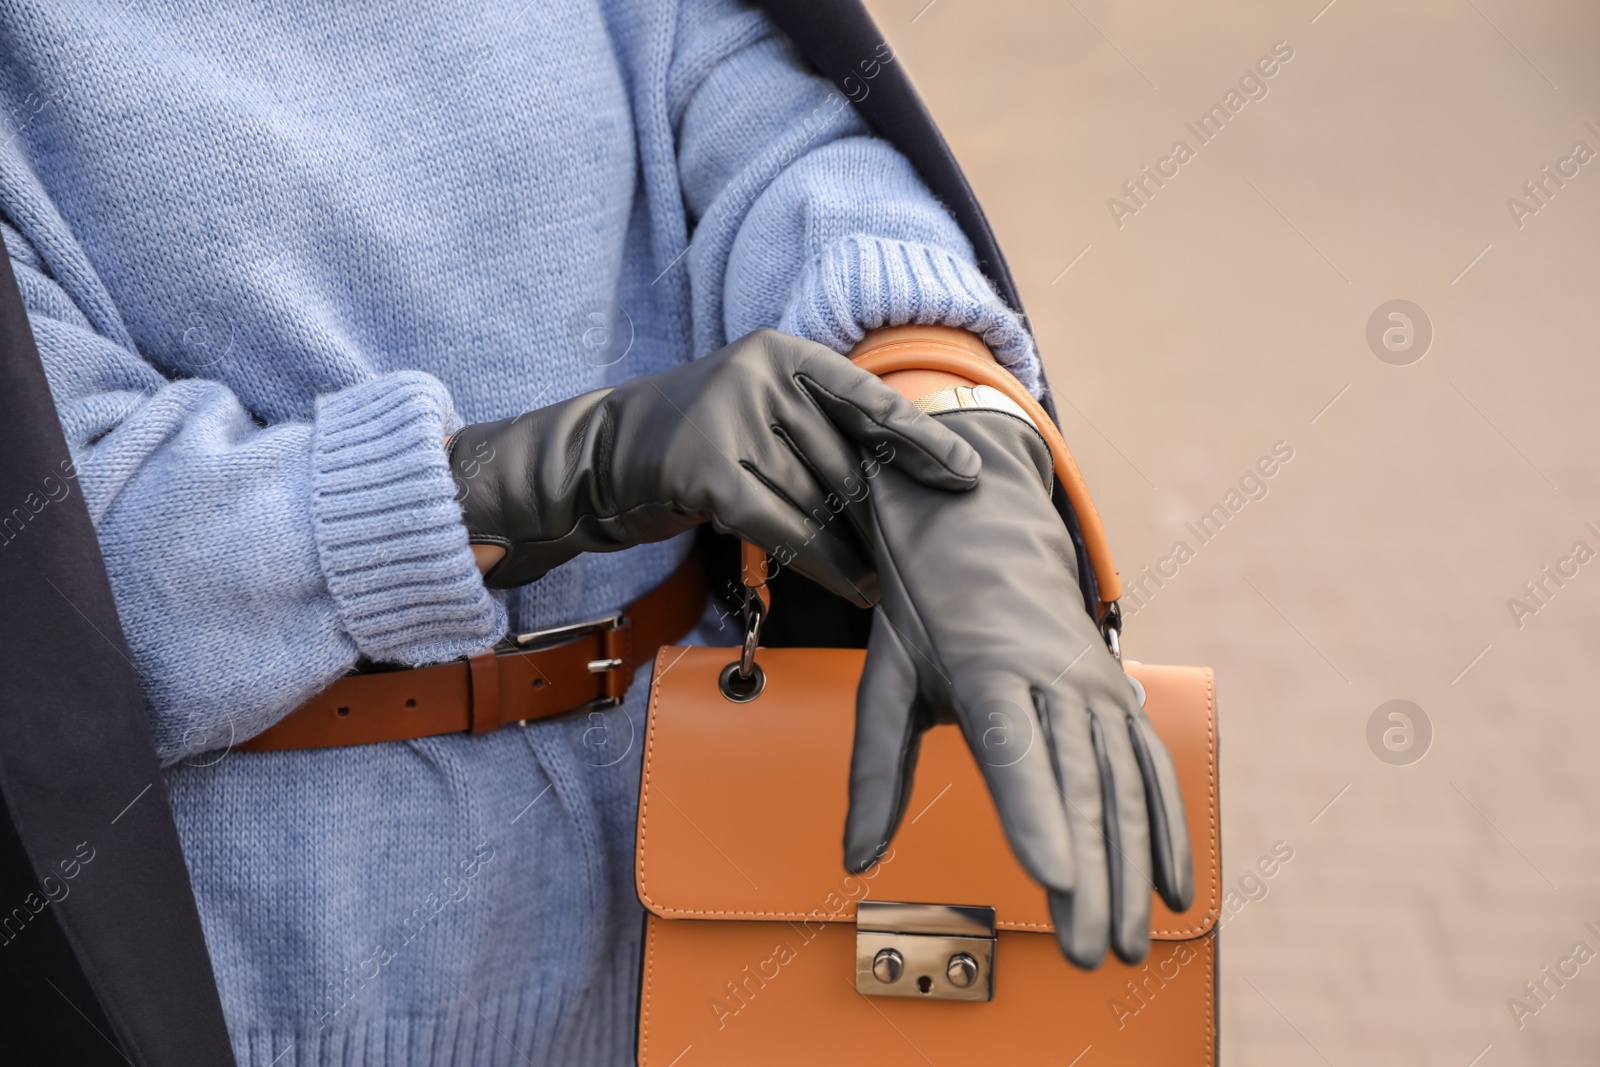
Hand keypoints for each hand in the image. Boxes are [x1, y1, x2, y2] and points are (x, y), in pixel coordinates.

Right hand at [446, 329, 980, 597]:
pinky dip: (827, 564)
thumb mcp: (758, 409)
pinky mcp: (708, 472)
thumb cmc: (696, 442)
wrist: (600, 457)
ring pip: (819, 499)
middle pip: (845, 460)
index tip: (968, 476)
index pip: (867, 398)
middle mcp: (758, 377)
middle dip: (883, 515)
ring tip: (890, 578)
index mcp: (782, 354)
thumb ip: (818, 428)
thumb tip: (898, 480)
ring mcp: (729, 420)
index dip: (922, 440)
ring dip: (860, 548)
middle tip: (923, 551)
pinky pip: (788, 528)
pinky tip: (857, 586)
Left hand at [842, 406, 1193, 967]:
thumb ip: (876, 769)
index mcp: (986, 666)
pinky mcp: (1121, 694)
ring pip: (1123, 786)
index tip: (1053, 877)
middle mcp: (1052, 675)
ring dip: (1132, 870)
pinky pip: (1151, 767)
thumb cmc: (927, 609)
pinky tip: (1173, 891)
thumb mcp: (887, 675)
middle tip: (1085, 952)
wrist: (983, 525)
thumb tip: (855, 857)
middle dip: (1089, 876)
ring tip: (1126, 946)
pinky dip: (1168, 830)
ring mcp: (1096, 684)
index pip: (1014, 748)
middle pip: (1078, 784)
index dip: (1036, 815)